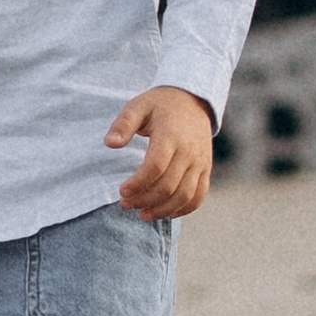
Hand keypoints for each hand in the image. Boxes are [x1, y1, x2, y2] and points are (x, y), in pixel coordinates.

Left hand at [106, 85, 214, 221]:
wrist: (193, 100)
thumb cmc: (160, 105)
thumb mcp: (138, 106)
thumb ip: (123, 124)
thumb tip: (109, 143)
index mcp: (171, 135)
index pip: (156, 166)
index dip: (138, 183)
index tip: (122, 191)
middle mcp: (189, 151)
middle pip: (169, 185)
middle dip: (145, 199)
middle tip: (125, 204)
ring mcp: (200, 161)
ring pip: (185, 195)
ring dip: (163, 209)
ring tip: (143, 215)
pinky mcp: (206, 168)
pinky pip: (200, 195)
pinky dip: (185, 209)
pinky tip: (167, 214)